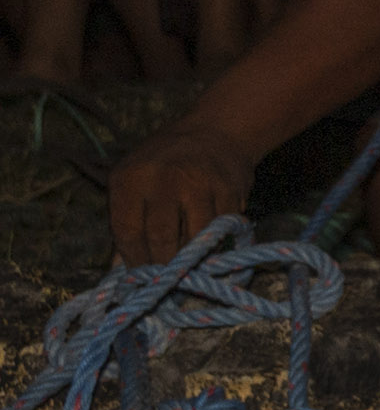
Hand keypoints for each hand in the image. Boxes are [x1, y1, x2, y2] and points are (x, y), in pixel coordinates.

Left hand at [110, 123, 255, 267]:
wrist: (215, 131)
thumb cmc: (165, 162)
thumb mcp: (133, 181)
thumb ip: (125, 222)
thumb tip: (119, 270)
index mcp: (131, 178)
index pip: (128, 232)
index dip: (134, 260)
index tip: (142, 275)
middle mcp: (164, 179)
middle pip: (161, 238)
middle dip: (164, 265)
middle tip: (167, 278)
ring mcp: (200, 184)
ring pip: (194, 238)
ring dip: (192, 258)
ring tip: (189, 266)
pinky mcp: (229, 190)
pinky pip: (221, 230)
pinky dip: (216, 243)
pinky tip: (211, 245)